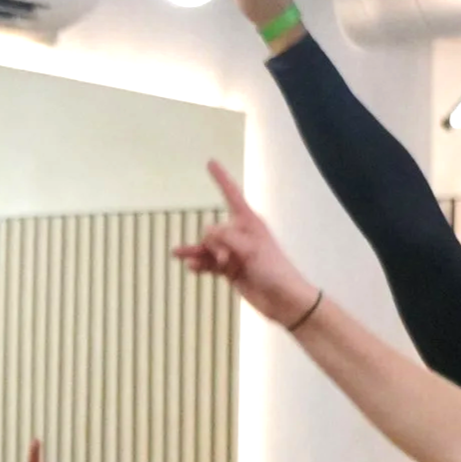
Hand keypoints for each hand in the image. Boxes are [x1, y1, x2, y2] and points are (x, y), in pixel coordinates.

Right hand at [175, 165, 318, 328]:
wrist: (283, 300)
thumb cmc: (273, 270)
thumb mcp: (250, 249)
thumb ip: (226, 237)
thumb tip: (207, 233)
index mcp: (249, 222)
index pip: (231, 194)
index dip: (221, 178)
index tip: (210, 162)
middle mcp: (240, 235)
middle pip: (214, 230)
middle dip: (212, 243)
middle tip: (224, 260)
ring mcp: (233, 253)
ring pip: (208, 248)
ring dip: (196, 252)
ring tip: (177, 254)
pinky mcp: (230, 270)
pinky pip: (208, 264)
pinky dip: (200, 266)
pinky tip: (191, 269)